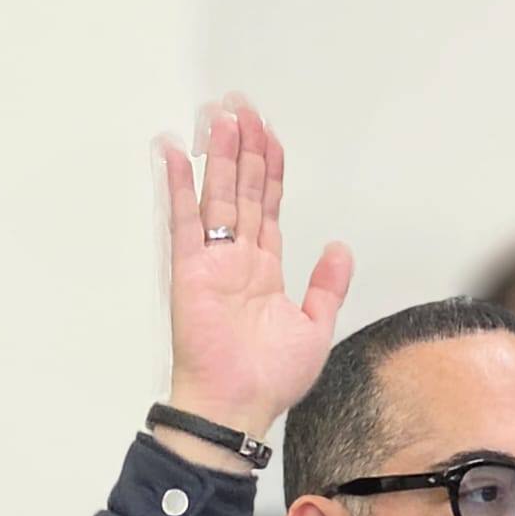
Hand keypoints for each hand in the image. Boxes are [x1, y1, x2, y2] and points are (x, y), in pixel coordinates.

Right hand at [160, 96, 353, 445]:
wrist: (238, 408)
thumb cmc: (269, 380)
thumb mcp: (316, 328)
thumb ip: (327, 287)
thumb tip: (339, 249)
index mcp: (264, 271)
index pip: (267, 207)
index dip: (270, 170)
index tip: (270, 135)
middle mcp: (237, 260)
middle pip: (242, 191)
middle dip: (244, 148)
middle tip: (243, 107)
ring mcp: (211, 263)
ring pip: (217, 196)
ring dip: (218, 155)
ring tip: (221, 116)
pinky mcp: (189, 272)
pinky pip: (184, 222)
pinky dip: (178, 187)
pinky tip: (174, 154)